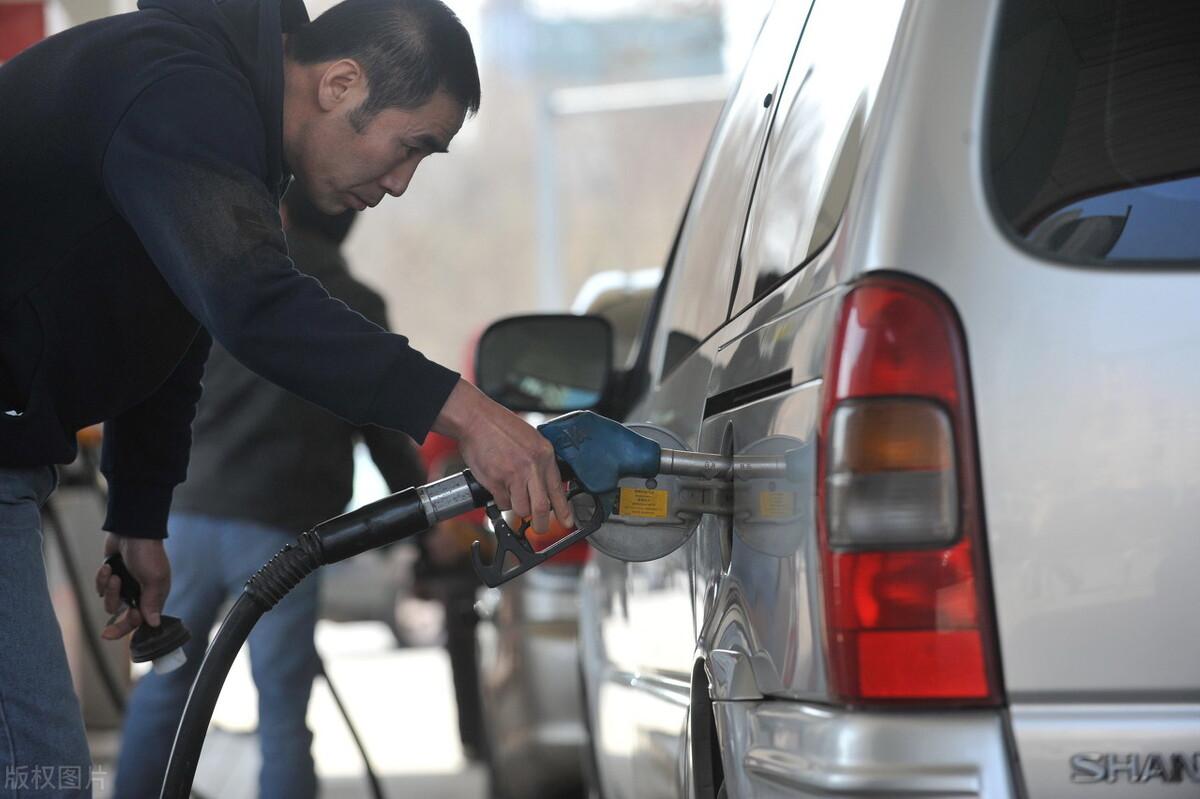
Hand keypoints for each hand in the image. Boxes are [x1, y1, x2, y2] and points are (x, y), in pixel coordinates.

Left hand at [94, 533, 171, 639]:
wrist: (132, 531)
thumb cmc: (148, 554)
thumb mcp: (154, 579)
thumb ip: (152, 602)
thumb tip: (155, 624)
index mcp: (153, 596)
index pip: (141, 620)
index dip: (126, 629)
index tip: (111, 636)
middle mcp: (140, 593)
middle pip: (123, 614)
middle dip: (116, 607)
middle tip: (104, 630)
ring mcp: (125, 585)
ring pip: (111, 601)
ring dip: (110, 589)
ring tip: (114, 574)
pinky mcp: (112, 576)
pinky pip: (102, 587)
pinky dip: (103, 578)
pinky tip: (109, 567)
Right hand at [432, 379, 571, 532]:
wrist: (476, 419)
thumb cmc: (500, 427)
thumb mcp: (531, 439)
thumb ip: (539, 462)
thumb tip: (544, 486)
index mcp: (544, 454)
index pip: (558, 489)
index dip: (564, 510)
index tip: (567, 521)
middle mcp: (532, 466)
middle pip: (541, 508)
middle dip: (541, 524)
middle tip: (540, 528)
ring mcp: (513, 475)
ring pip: (521, 509)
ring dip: (516, 509)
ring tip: (511, 495)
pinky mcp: (495, 481)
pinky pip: (502, 503)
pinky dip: (501, 500)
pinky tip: (498, 487)